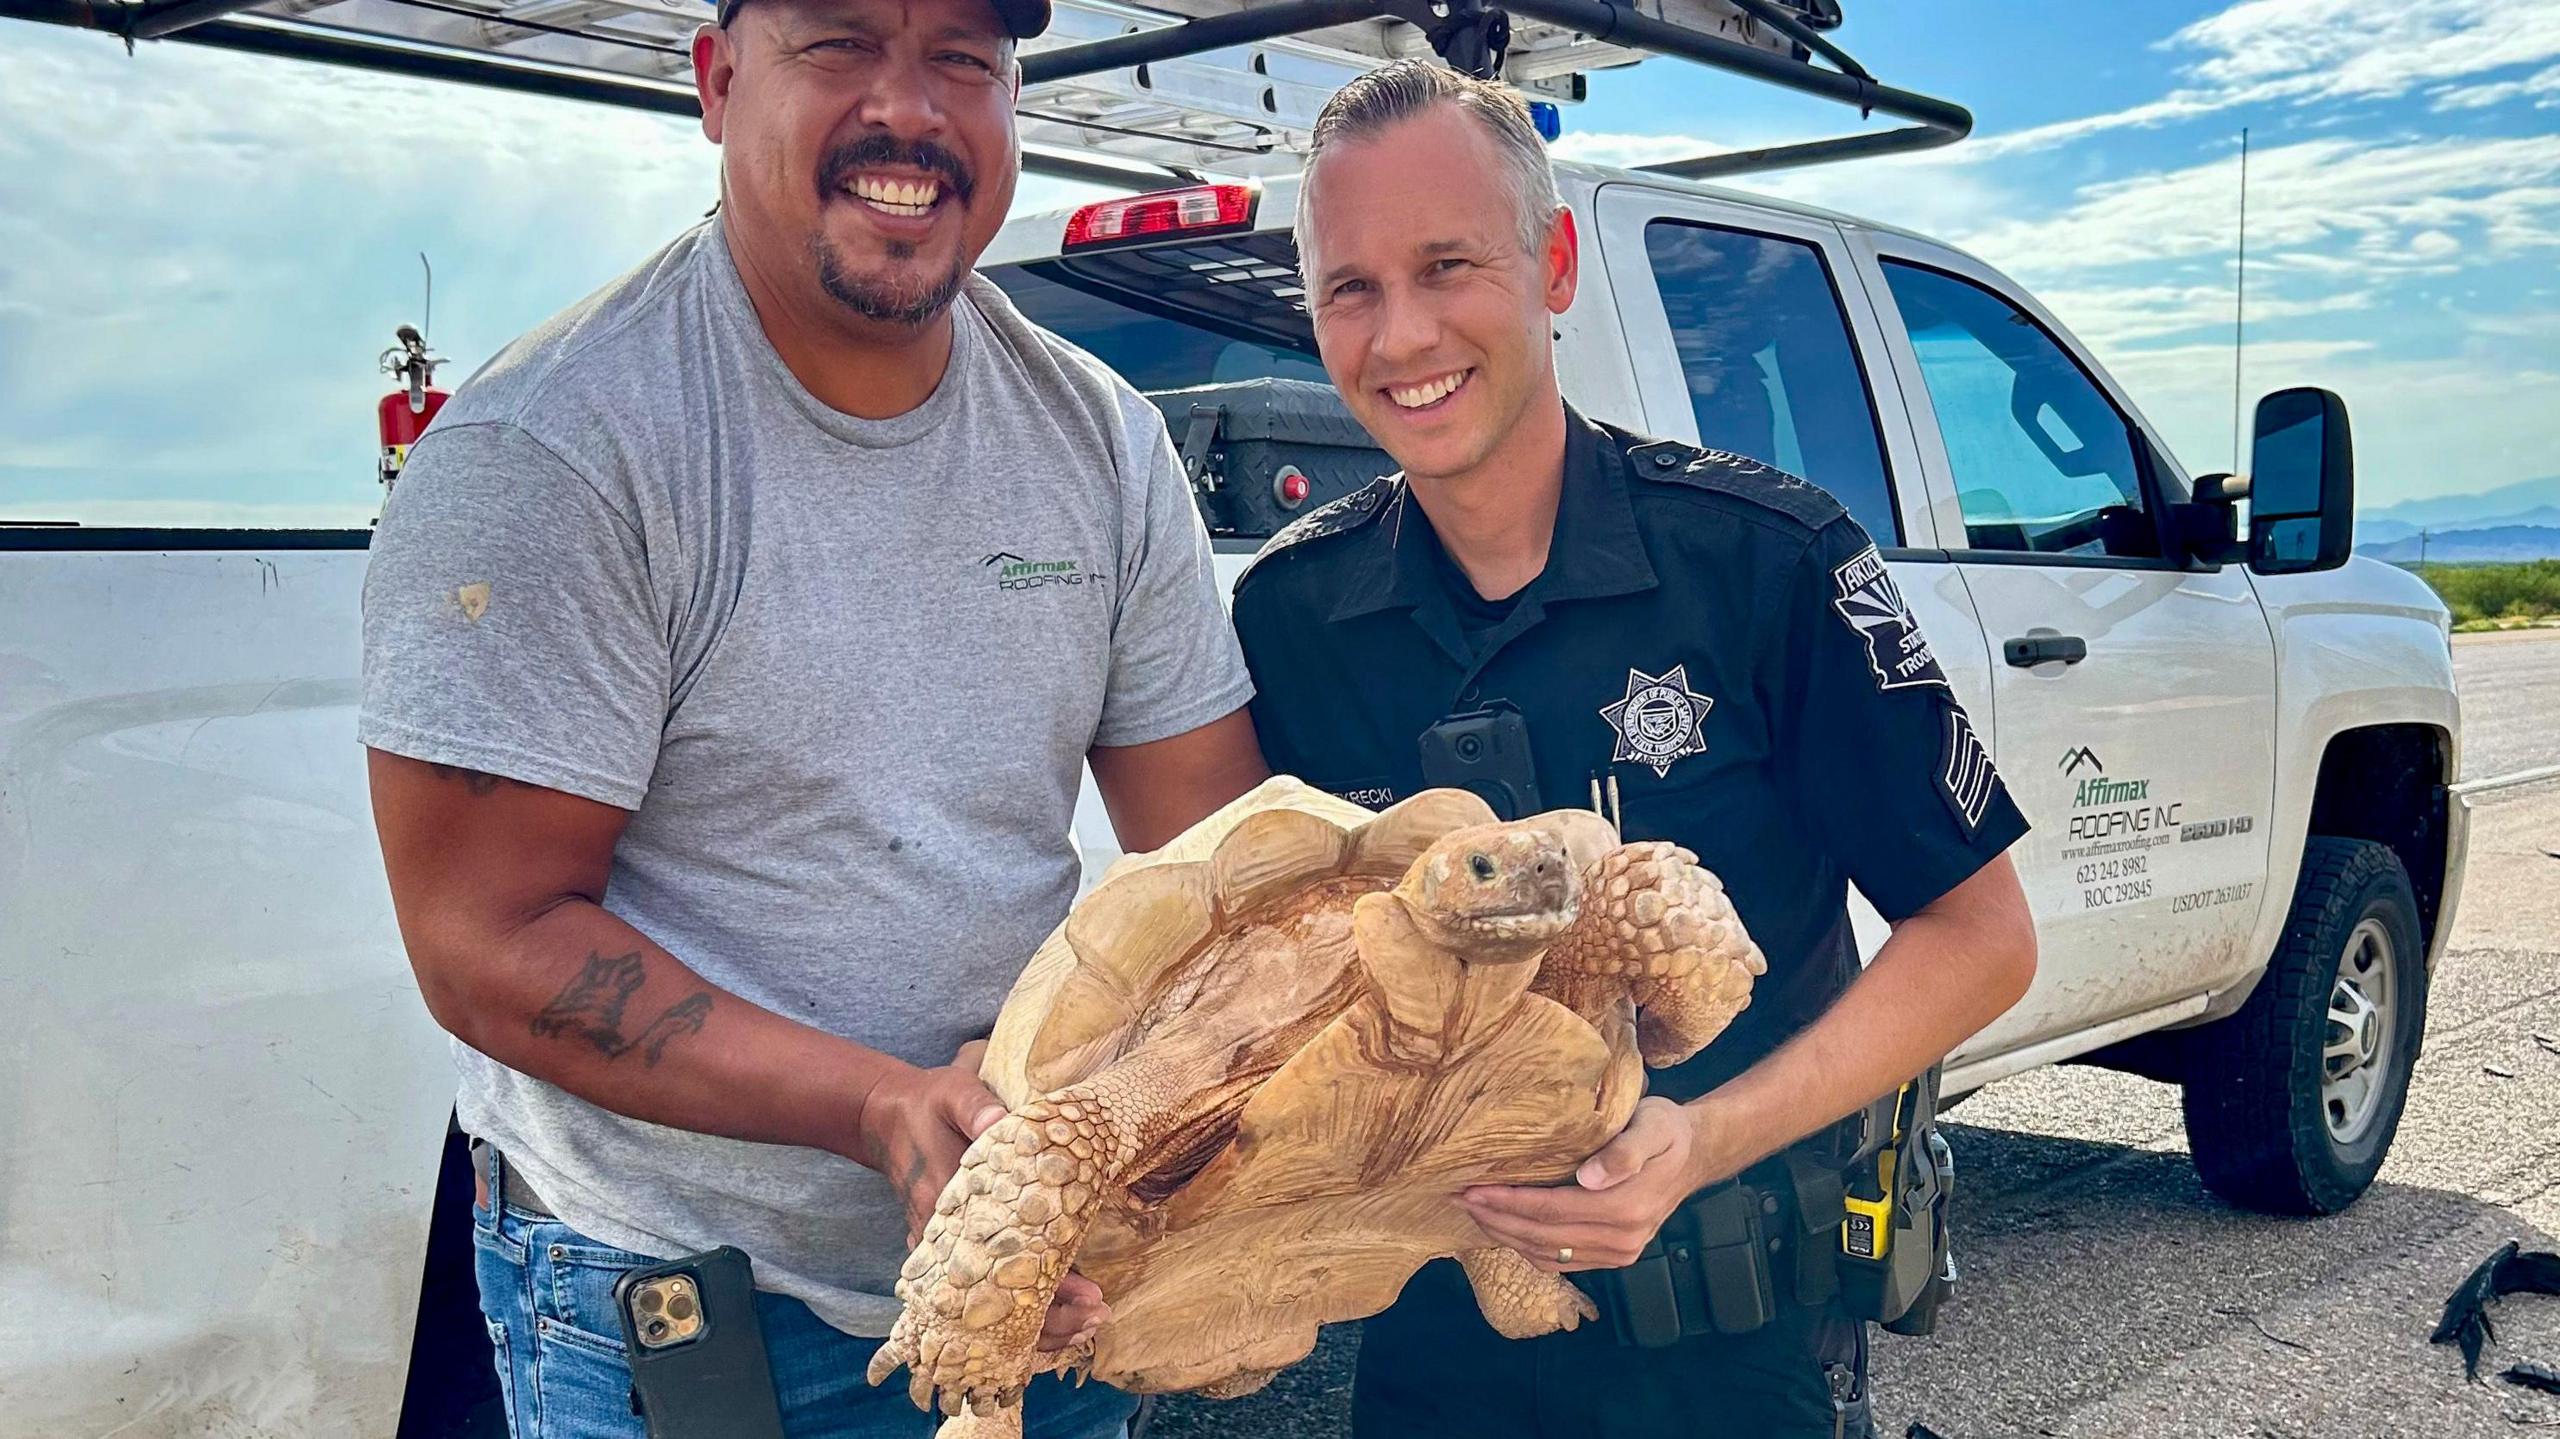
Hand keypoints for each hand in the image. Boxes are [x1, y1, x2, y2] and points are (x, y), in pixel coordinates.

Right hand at [855, 1042, 1108, 1351]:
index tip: (1088, 1295)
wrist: (884, 1116)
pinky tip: (1056, 1306)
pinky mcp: (947, 1248)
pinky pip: (983, 1291)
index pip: (1001, 1265)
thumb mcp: (952, 1094)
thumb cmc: (927, 1105)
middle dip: (1050, 1319)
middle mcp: (943, 1240)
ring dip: (1038, 1319)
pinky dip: (1018, 1305)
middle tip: (1098, 1314)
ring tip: (1087, 1319)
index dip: (1047, 1288)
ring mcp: (943, 1250)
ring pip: (989, 1306)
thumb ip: (976, 1107)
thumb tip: (1002, 1123)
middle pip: (996, 1303)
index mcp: (949, 1205)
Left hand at [1460, 1098, 1715, 1271]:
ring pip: (1547, 1254)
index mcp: (1626, 1208)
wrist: (1694, 1154)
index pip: (1551, 1210)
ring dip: (1506, 1236)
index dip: (1508, 1203)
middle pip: (1543, 1237)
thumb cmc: (1667, 1131)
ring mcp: (1618, 1254)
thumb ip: (1624, 1151)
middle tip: (1458, 1199)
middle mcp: (1621, 1240)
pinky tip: (1505, 1228)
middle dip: (1496, 1220)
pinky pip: (1560, 1261)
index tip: (1472, 1190)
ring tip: (1473, 1212)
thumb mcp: (1652, 1126)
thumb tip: (1588, 1178)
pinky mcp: (1613, 1257)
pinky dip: (1527, 1248)